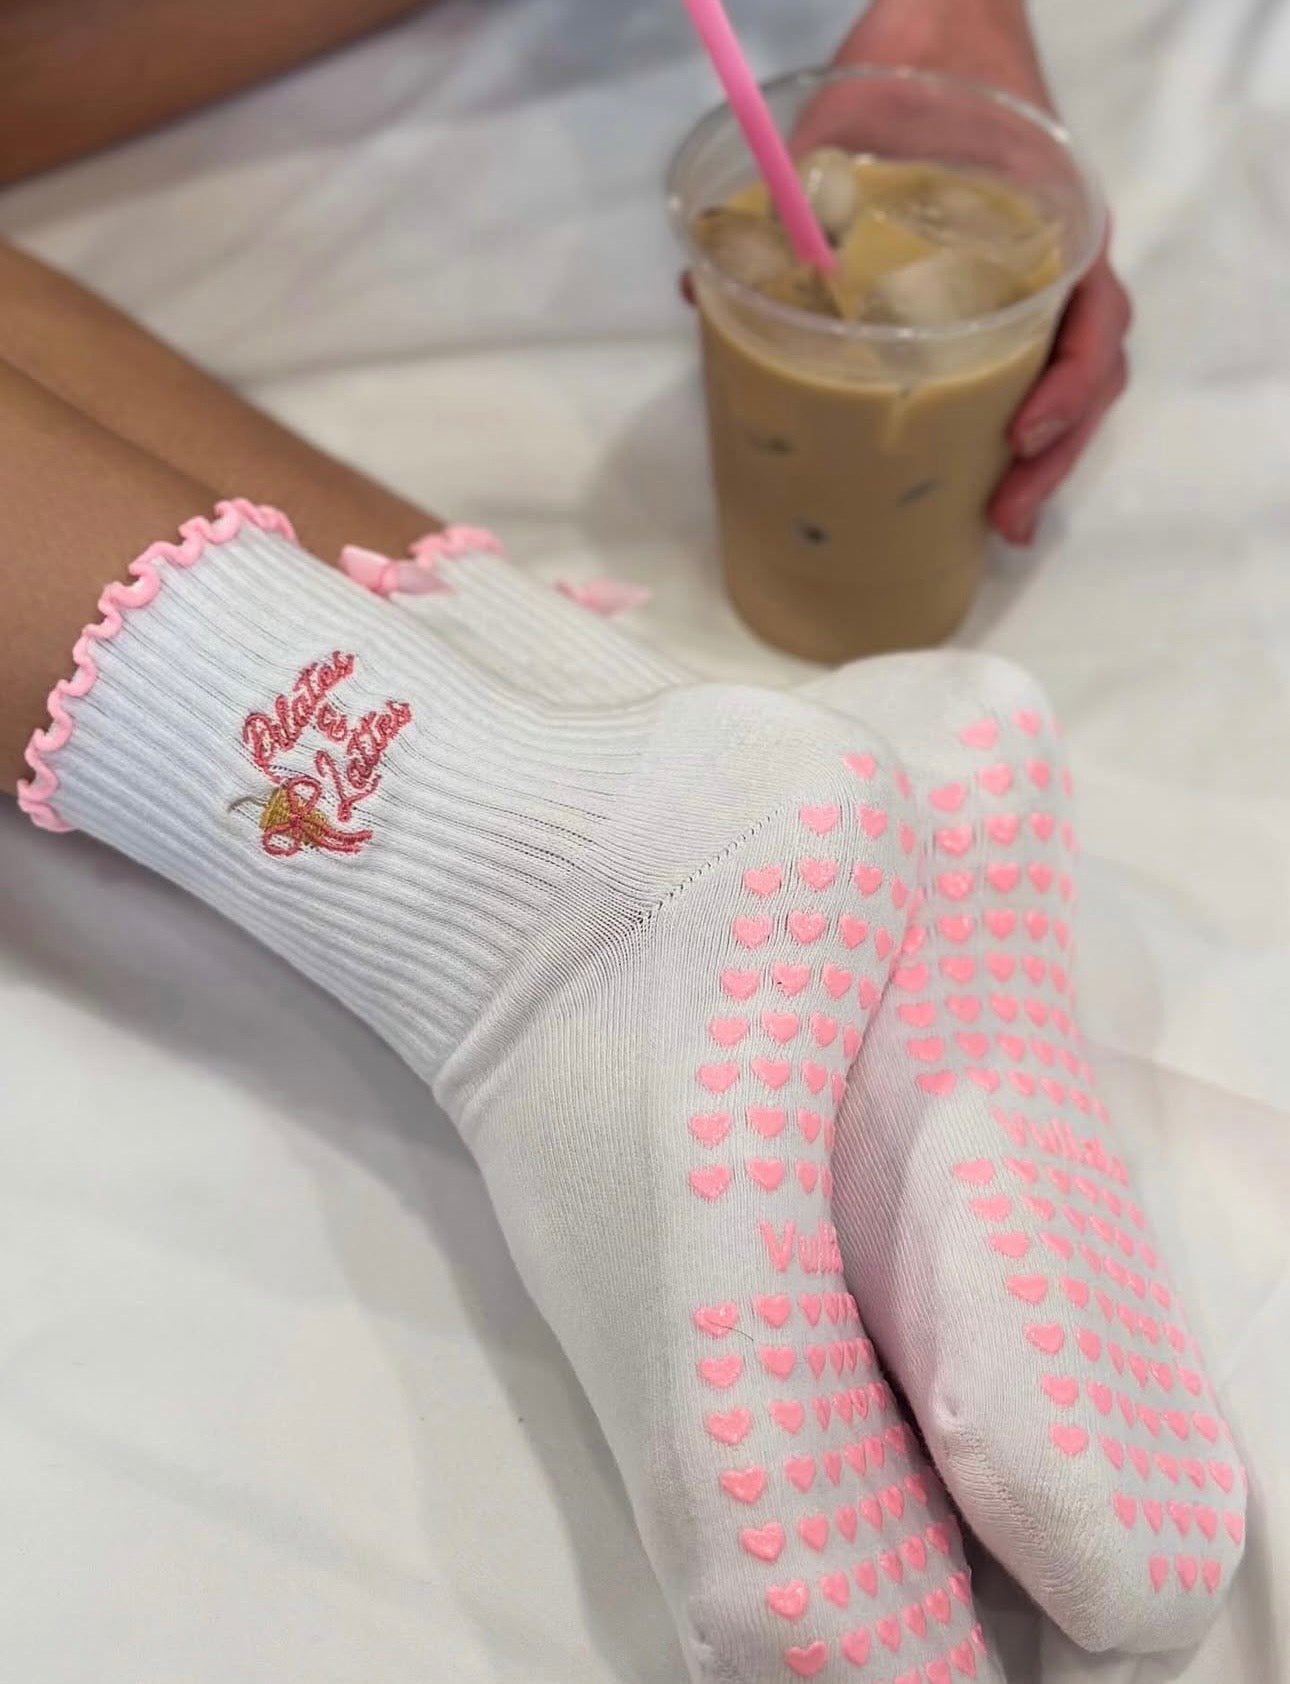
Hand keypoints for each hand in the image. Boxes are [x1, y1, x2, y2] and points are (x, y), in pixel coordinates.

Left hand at [834, 0, 1131, 544]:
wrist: (943, 28)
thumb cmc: (918, 76)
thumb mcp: (857, 124)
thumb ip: (794, 193)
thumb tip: (694, 286)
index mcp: (1049, 222)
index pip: (1093, 314)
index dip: (1067, 385)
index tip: (1020, 432)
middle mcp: (1055, 262)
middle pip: (1087, 373)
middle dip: (1053, 454)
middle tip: (1005, 517)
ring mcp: (1031, 288)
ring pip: (1063, 384)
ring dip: (1039, 461)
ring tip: (1001, 522)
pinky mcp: (997, 308)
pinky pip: (1021, 371)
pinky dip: (1002, 427)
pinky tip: (974, 484)